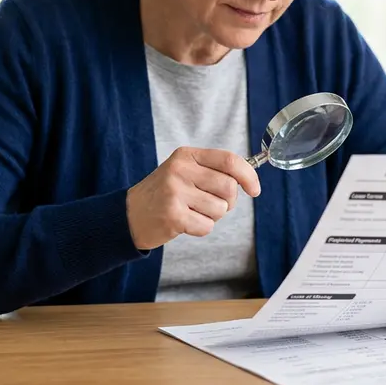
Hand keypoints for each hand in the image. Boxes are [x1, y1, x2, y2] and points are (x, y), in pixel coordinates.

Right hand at [125, 146, 260, 249]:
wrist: (130, 214)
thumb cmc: (164, 193)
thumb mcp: (184, 171)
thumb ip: (212, 171)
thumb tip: (248, 180)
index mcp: (187, 155)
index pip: (229, 160)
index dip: (248, 176)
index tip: (254, 190)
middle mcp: (180, 170)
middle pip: (229, 188)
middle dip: (227, 202)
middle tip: (210, 204)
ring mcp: (175, 192)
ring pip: (220, 209)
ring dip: (211, 216)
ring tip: (191, 211)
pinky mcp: (173, 215)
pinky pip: (207, 226)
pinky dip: (200, 228)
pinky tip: (184, 222)